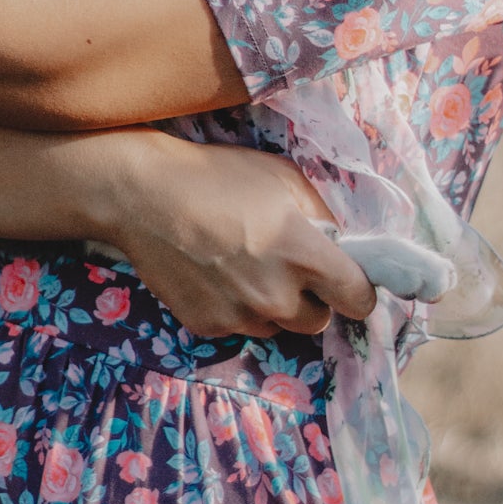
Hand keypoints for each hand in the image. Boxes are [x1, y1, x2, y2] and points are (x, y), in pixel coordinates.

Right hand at [103, 134, 377, 339]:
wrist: (143, 196)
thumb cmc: (217, 177)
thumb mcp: (282, 177)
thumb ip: (319, 214)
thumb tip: (339, 242)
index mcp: (303, 256)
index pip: (359, 299)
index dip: (357, 290)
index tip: (346, 280)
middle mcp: (276, 297)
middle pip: (318, 320)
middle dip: (311, 297)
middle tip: (287, 267)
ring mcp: (240, 316)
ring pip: (277, 326)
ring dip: (272, 306)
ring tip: (243, 267)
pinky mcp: (208, 326)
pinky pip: (239, 326)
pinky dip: (236, 308)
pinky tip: (215, 275)